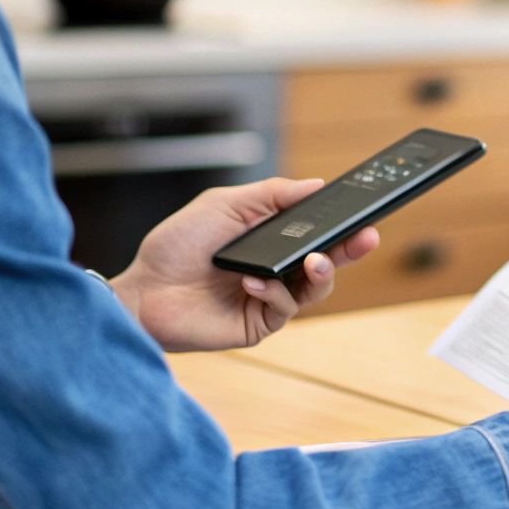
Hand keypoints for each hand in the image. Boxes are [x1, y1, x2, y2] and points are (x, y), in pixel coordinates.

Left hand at [109, 177, 379, 351]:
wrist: (143, 290)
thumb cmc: (176, 246)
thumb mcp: (224, 205)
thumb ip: (271, 194)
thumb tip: (316, 184)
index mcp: (271, 239)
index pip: (317, 231)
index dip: (342, 225)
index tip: (364, 215)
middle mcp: (276, 269)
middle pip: (326, 261)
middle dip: (350, 249)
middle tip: (366, 237)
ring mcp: (268, 298)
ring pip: (315, 289)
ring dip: (321, 273)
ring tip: (313, 260)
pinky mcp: (257, 324)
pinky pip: (284, 309)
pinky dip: (275, 292)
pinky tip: (254, 280)